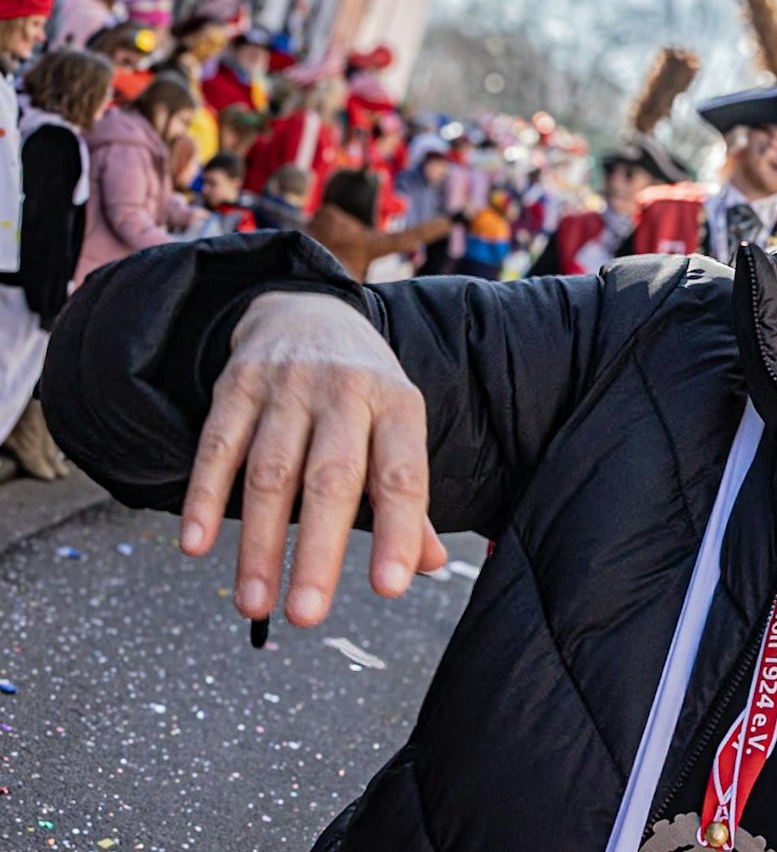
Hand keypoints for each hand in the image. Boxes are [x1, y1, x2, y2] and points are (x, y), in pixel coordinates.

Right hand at [181, 291, 446, 626]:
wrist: (307, 310)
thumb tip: (430, 565)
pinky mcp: (235, 385)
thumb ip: (410, 500)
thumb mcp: (397, 429)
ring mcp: (287, 387)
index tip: (389, 589)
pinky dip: (204, 498)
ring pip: (270, 473)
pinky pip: (216, 447)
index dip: (397, 533)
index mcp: (397, 406)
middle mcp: (344, 393)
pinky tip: (197, 545)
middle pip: (331, 480)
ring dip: (259, 545)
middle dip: (319, 553)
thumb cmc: (361, 392)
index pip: (402, 477)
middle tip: (308, 615)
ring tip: (255, 605)